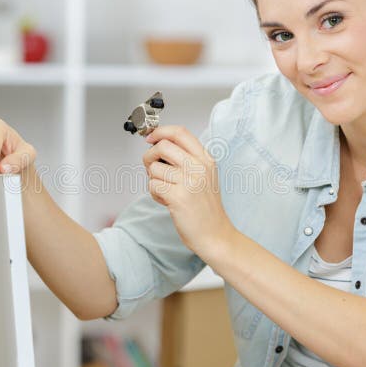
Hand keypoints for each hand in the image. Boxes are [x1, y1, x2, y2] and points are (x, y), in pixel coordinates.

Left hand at [143, 125, 236, 258]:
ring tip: (167, 192)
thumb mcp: (204, 176)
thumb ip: (186, 159)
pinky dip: (155, 194)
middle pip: (162, 146)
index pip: (180, 132)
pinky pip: (152, 186)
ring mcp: (189, 181)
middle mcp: (199, 167)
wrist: (215, 234)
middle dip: (150, 157)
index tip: (150, 137)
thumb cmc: (205, 208)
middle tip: (154, 170)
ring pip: (154, 168)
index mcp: (205, 159)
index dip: (160, 132)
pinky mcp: (178, 197)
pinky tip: (167, 201)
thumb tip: (158, 144)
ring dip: (154, 181)